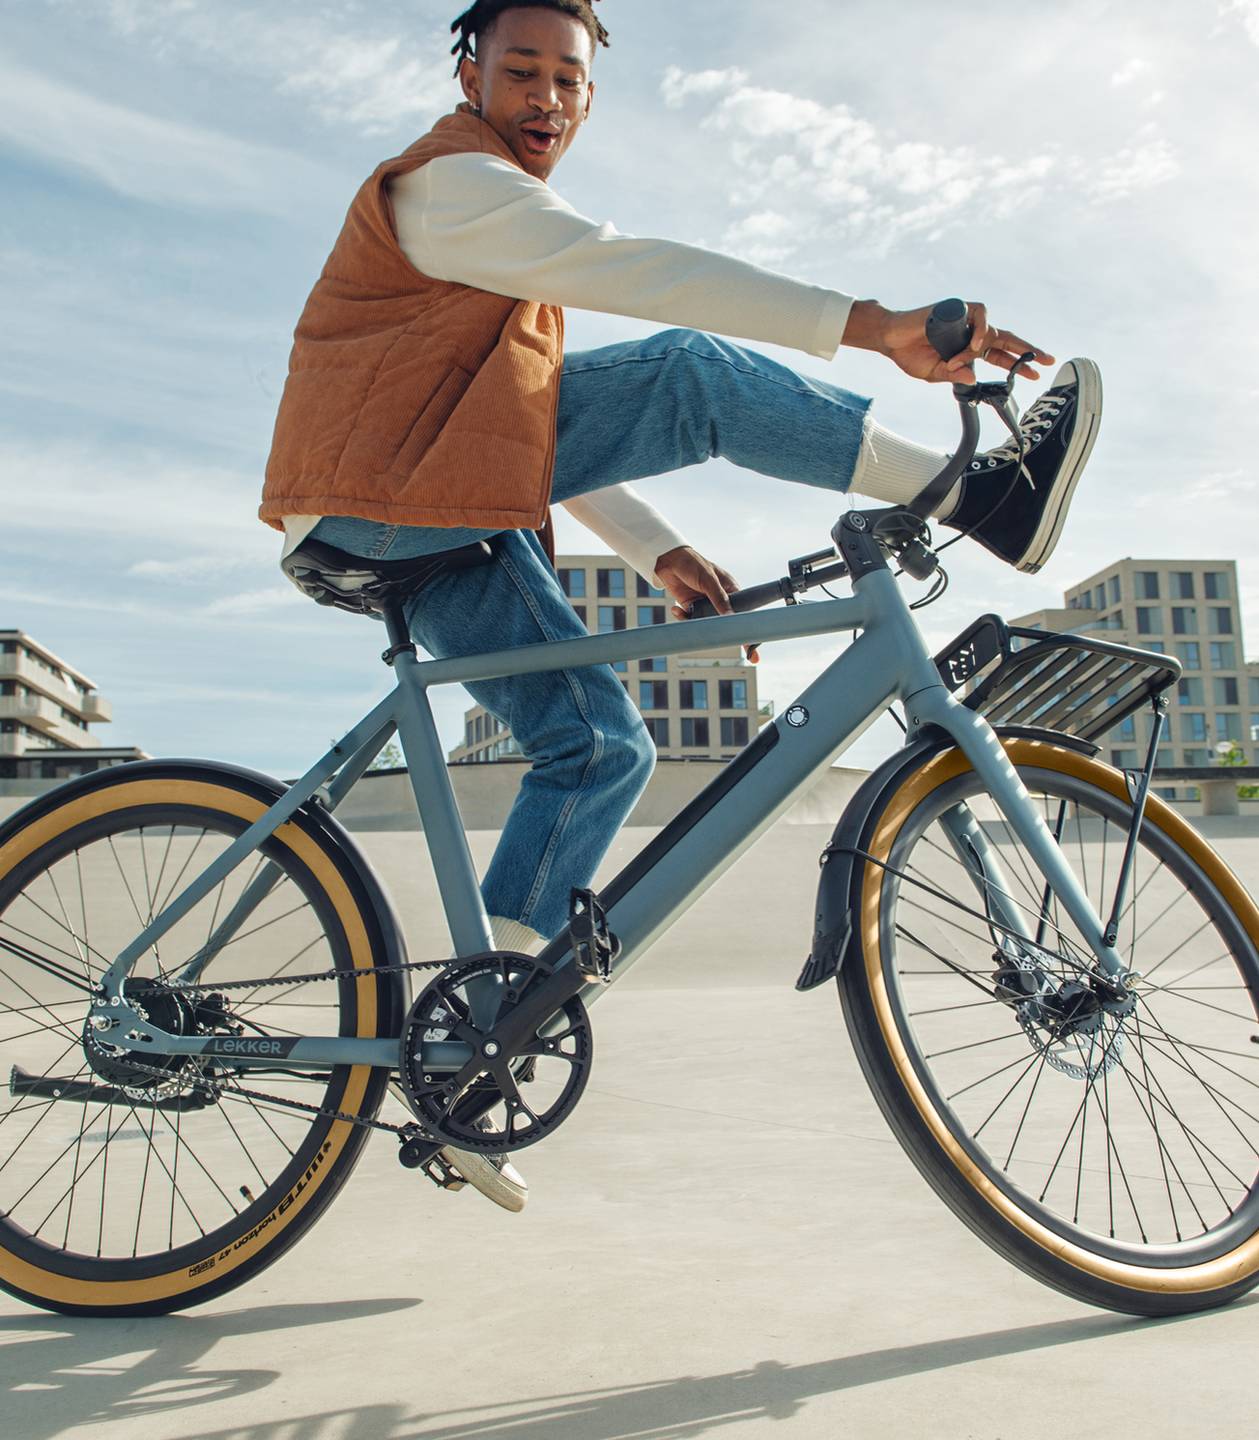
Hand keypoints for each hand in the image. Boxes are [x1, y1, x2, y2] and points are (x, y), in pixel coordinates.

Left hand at [654, 545, 758, 663]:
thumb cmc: (693, 563)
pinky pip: (690, 620)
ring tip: (689, 616)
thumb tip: (730, 617)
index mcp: (731, 590)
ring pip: (707, 624)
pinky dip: (683, 618)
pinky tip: (676, 608)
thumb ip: (719, 599)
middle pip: (726, 621)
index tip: (751, 645)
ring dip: (699, 624)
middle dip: (726, 634)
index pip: (743, 611)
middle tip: (737, 653)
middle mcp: (720, 599)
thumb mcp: (708, 580)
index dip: (747, 628)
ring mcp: (705, 604)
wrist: (668, 560)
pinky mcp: (691, 607)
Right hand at [842, 299, 1053, 384]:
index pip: (1000, 355)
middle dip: (1027, 350)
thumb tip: (974, 379)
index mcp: (968, 348)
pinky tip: (973, 343)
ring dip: (984, 346)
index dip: (1018, 364)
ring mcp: (966, 320)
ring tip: (971, 354)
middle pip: (1006, 339)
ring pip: (990, 330)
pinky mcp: (958, 307)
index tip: (1035, 374)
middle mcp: (972, 332)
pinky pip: (979, 315)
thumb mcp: (934, 373)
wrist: (890, 338)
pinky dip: (980, 330)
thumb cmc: (909, 354)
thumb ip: (954, 376)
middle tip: (1045, 359)